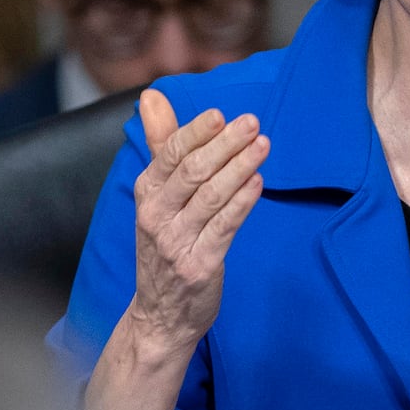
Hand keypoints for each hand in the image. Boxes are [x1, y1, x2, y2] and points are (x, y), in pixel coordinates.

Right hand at [124, 88, 268, 354]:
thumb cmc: (165, 243)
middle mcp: (156, 216)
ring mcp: (176, 242)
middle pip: (192, 171)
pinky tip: (257, 183)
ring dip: (239, 167)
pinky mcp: (199, 265)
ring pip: (211, 197)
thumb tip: (151, 96)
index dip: (195, 132)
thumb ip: (161, 144)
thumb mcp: (156, 194)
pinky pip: (224, 227)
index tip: (220, 114)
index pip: (169, 154)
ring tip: (263, 145)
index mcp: (146, 193)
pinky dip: (242, 202)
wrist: (160, 313)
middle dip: (224, 144)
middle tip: (253, 123)